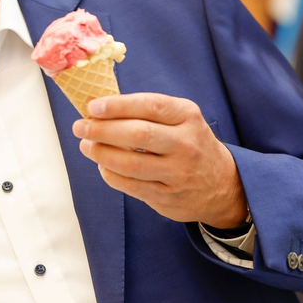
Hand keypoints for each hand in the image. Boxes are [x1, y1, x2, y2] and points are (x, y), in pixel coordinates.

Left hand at [72, 93, 247, 228]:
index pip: (150, 105)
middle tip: (80, 127)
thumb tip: (98, 107)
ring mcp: (179, 173)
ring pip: (131, 163)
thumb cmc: (187, 142)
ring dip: (101, 153)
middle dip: (102, 130)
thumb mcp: (179, 118)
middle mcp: (186, 143)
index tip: (92, 106)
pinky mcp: (168, 196)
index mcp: (187, 115)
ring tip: (86, 146)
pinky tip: (102, 165)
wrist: (221, 184)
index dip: (118, 105)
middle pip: (138, 135)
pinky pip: (131, 185)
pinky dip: (110, 174)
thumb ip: (145, 111)